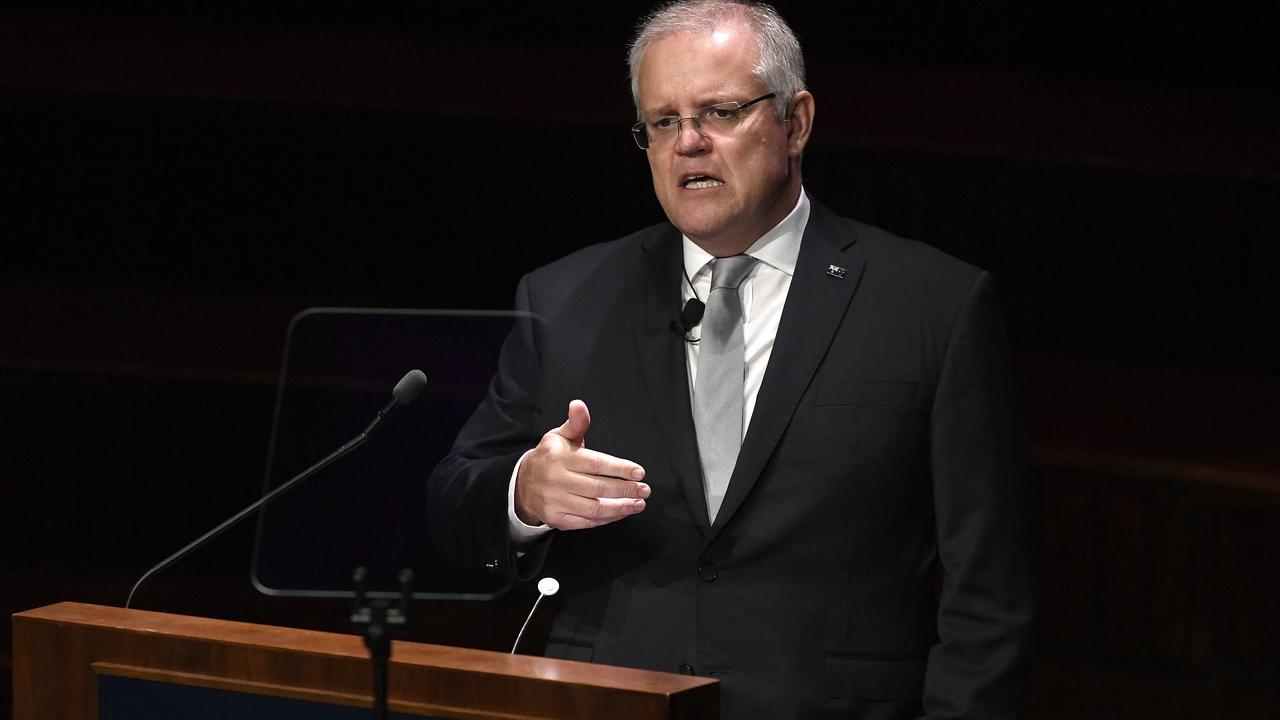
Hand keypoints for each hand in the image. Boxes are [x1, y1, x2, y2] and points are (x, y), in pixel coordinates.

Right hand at [515, 400, 648, 529]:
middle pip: (598, 488)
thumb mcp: (559, 436)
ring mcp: (555, 501)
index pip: (595, 464)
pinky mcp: (557, 519)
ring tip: (638, 503)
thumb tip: (579, 405)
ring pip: (594, 508)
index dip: (619, 469)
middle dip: (625, 489)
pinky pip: (587, 522)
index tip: (639, 472)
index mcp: (559, 457)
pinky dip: (606, 519)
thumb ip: (576, 423)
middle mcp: (556, 480)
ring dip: (620, 507)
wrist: (522, 485)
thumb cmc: (548, 458)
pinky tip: (620, 512)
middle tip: (644, 489)